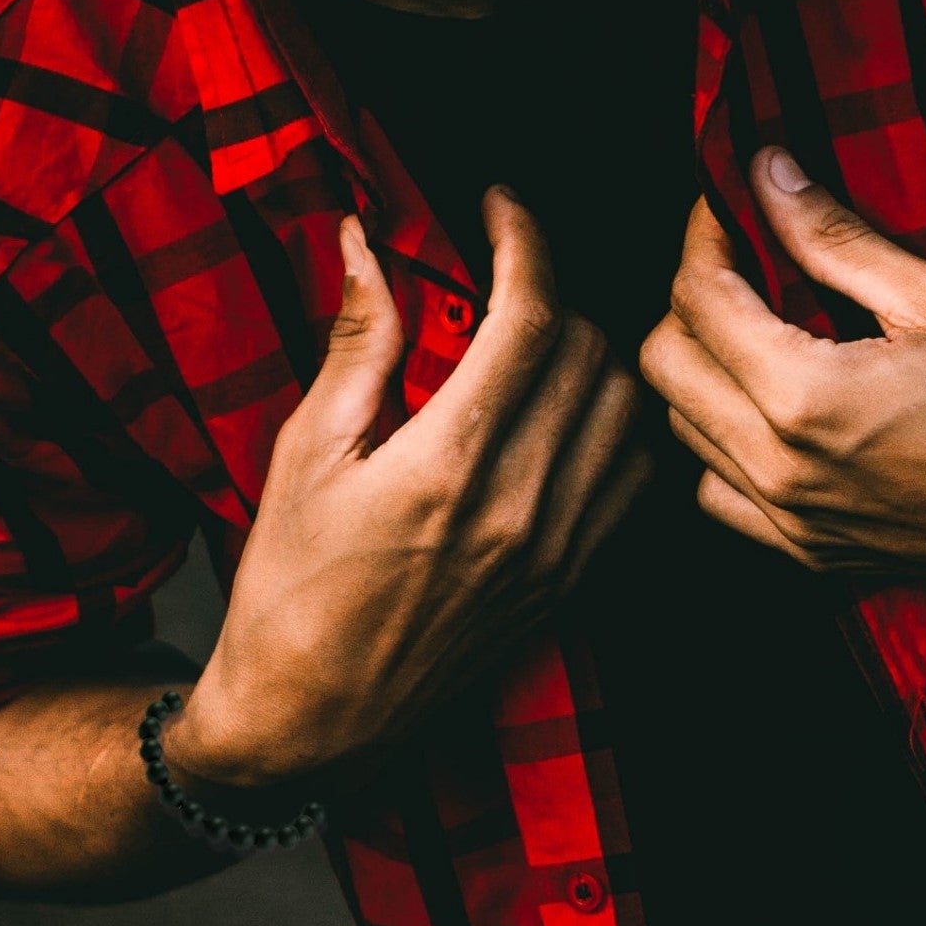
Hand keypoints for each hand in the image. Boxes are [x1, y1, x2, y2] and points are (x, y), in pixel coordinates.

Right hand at [171, 190, 650, 784]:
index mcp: (449, 464)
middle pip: (590, 352)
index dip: (526, 239)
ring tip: (541, 332)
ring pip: (627, 410)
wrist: (313, 721)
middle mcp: (522, 507)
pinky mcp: (573, 581)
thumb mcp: (304, 454)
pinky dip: (619, 425)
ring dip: (596, 351)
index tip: (501, 204)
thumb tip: (364, 242)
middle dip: (556, 288)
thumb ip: (356, 344)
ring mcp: (559, 549)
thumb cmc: (290, 590)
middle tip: (509, 267)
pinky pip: (635, 479)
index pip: (530, 317)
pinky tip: (572, 408)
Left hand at [638, 149, 925, 576]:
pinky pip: (718, 495)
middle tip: (743, 260)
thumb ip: (832, 236)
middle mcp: (780, 472)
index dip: (705, 234)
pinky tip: (772, 409)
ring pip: (683, 431)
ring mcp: (791, 524)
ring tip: (758, 329)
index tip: (731, 201)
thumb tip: (764, 171)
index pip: (699, 299)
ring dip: (702, 371)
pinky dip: (723, 445)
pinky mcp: (811, 555)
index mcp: (806, 400)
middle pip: (667, 365)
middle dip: (691, 298)